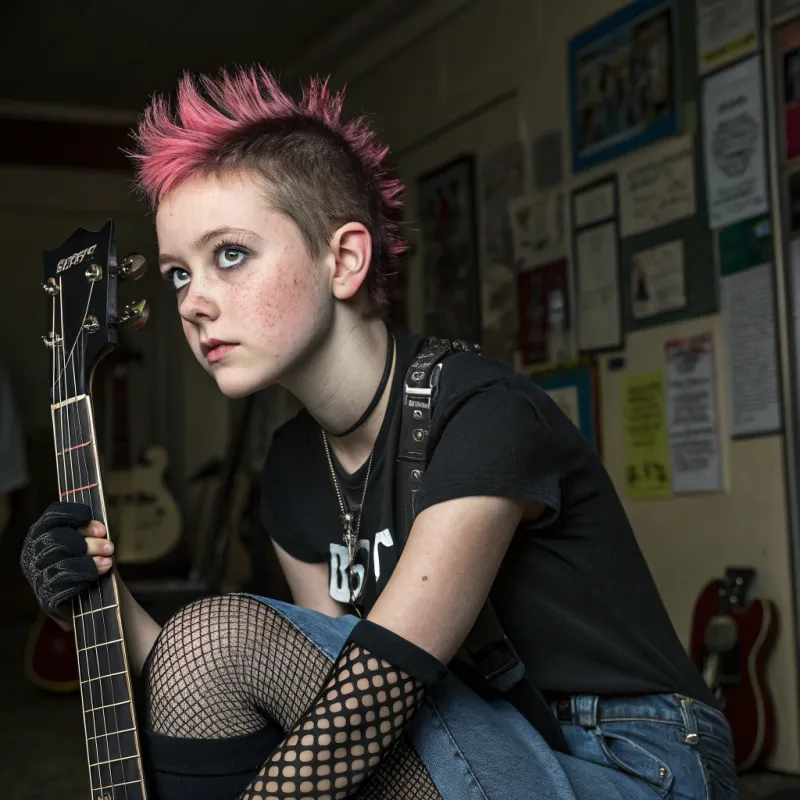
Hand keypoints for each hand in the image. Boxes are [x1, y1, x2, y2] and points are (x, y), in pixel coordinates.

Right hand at [20, 502, 114, 624]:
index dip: (75, 516)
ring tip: (108, 562)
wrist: (90, 603)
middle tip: (109, 547)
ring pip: (60, 563)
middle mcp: (33, 553)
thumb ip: (90, 532)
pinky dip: (83, 578)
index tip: (100, 526)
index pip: (52, 516)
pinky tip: (97, 575)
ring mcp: (36, 576)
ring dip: (90, 561)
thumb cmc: (88, 564)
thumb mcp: (89, 543)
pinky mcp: (45, 598)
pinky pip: (62, 585)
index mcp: (41, 533)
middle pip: (57, 540)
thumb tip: (100, 530)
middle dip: (88, 543)